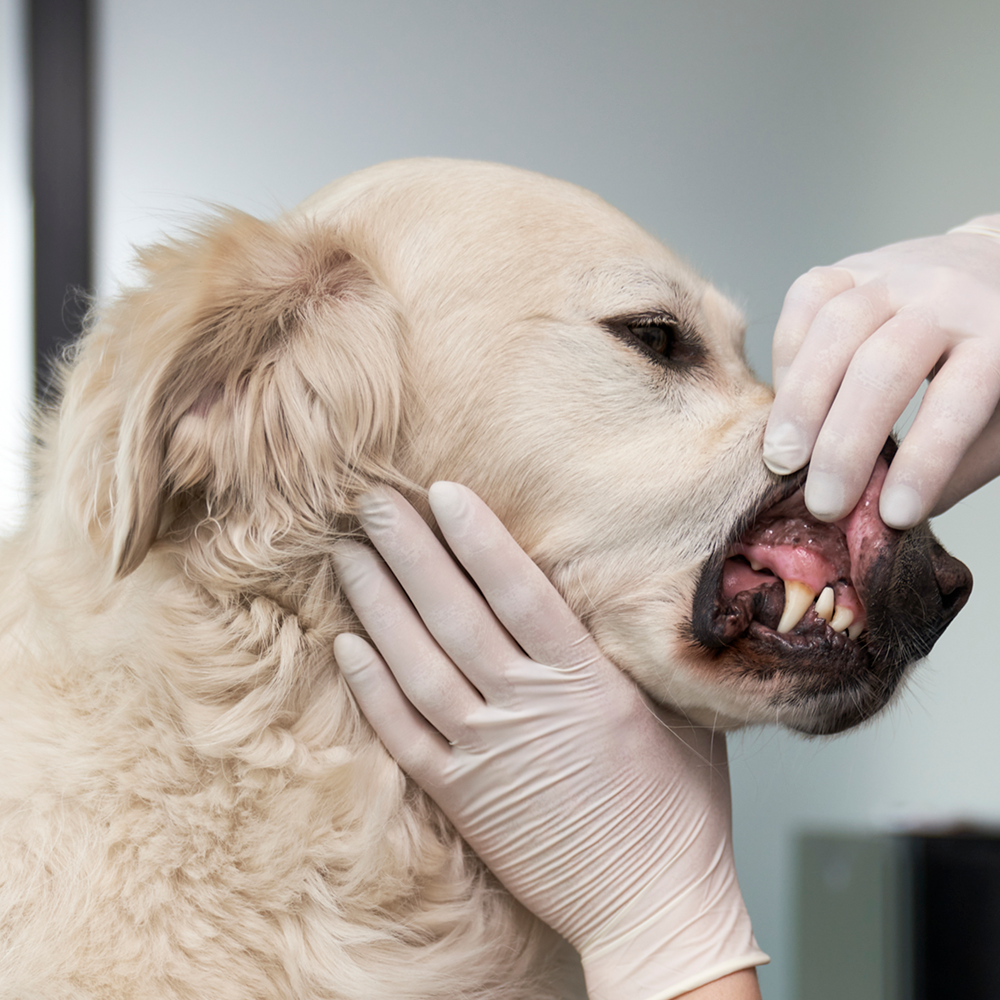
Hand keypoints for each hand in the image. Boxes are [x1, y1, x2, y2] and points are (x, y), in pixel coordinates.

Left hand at [332, 483, 766, 999]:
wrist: (653, 906)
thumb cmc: (681, 811)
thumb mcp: (686, 715)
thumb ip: (645, 654)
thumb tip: (626, 592)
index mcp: (587, 683)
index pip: (519, 594)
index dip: (477, 539)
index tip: (442, 492)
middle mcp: (528, 710)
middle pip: (455, 618)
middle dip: (409, 553)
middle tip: (370, 503)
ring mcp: (487, 755)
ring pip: (418, 667)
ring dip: (378, 607)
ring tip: (348, 556)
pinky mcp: (462, 797)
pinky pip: (404, 734)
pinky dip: (372, 689)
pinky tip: (347, 646)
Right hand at [763, 214, 999, 527]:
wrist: (993, 273)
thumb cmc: (995, 368)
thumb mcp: (999, 423)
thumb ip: (947, 466)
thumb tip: (876, 514)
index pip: (957, 401)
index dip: (924, 463)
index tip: (893, 517)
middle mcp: (948, 293)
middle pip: (883, 365)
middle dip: (845, 442)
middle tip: (822, 503)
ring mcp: (895, 272)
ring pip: (835, 328)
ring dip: (800, 402)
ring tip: (781, 460)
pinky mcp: (851, 266)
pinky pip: (805, 300)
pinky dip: (787, 356)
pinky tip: (783, 403)